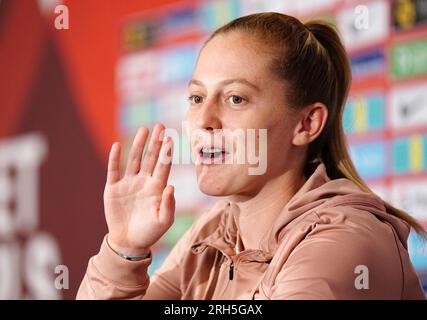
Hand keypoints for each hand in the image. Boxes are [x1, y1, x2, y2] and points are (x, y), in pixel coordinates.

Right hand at [103, 123, 174, 255]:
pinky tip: (117, 145)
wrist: (129, 242)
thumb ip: (169, 205)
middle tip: (159, 126)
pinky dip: (115, 158)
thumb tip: (171, 186)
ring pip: (134, 160)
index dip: (165, 153)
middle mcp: (143, 181)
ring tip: (143, 130)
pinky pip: (114, 170)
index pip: (162, 166)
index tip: (170, 139)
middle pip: (150, 158)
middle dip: (154, 142)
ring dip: (138, 145)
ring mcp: (128, 183)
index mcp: (157, 188)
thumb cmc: (150, 232)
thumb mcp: (164, 221)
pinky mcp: (113, 188)